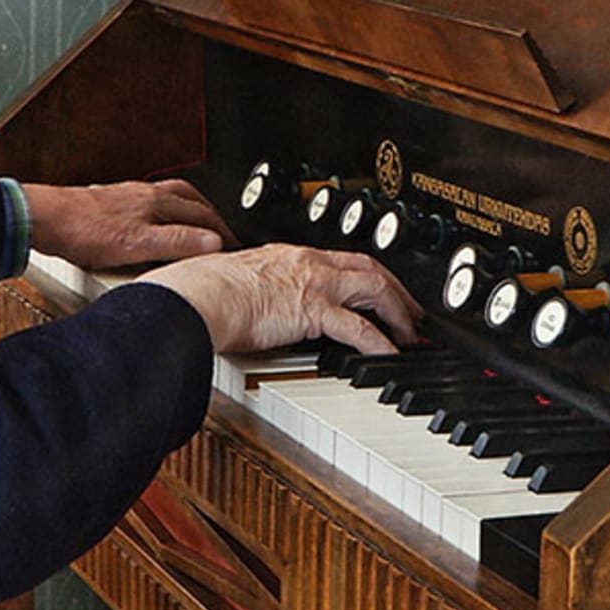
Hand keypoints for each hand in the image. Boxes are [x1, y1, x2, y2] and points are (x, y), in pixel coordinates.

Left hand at [22, 179, 234, 268]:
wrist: (45, 219)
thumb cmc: (84, 230)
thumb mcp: (138, 245)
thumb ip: (177, 242)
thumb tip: (213, 242)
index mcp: (157, 202)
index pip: (202, 214)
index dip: (221, 231)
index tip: (235, 245)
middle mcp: (144, 194)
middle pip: (189, 200)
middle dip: (211, 216)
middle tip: (224, 232)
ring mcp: (126, 196)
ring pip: (169, 197)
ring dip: (189, 208)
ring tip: (198, 221)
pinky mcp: (110, 204)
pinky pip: (148, 202)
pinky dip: (163, 211)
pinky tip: (154, 222)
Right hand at [136, 244, 423, 357]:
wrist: (197, 296)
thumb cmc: (203, 292)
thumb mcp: (237, 282)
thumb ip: (255, 291)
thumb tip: (252, 309)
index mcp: (288, 255)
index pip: (340, 258)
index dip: (367, 273)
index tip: (379, 288)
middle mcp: (306, 262)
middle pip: (369, 267)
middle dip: (397, 289)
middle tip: (412, 311)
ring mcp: (313, 284)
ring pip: (374, 289)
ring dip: (398, 312)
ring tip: (408, 334)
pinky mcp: (313, 310)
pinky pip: (360, 327)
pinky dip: (381, 342)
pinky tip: (391, 355)